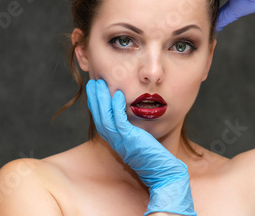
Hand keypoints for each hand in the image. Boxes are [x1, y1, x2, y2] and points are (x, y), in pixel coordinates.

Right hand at [86, 79, 196, 215]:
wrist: (162, 171)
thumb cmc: (153, 155)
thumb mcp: (138, 139)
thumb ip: (132, 128)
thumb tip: (132, 111)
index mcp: (115, 140)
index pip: (100, 120)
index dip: (95, 105)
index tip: (94, 90)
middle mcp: (114, 140)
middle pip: (98, 117)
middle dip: (94, 99)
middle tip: (92, 82)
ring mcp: (121, 140)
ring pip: (105, 118)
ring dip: (101, 99)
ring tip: (100, 84)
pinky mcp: (130, 139)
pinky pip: (119, 121)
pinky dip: (116, 107)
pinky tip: (118, 94)